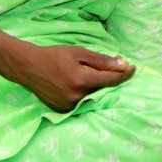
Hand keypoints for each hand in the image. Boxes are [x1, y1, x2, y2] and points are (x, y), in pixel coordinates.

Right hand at [6, 42, 134, 112]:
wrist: (29, 67)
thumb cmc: (55, 56)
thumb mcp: (80, 52)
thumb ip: (102, 61)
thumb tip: (123, 65)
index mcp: (82, 81)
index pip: (112, 80)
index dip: (125, 74)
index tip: (133, 67)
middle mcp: (76, 97)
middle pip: (104, 90)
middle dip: (113, 78)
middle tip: (117, 66)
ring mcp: (69, 105)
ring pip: (94, 97)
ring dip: (101, 86)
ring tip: (100, 73)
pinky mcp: (63, 109)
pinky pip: (83, 102)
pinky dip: (89, 93)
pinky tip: (87, 83)